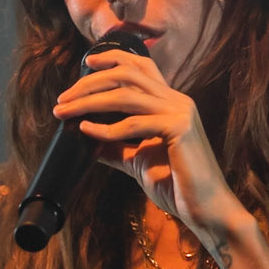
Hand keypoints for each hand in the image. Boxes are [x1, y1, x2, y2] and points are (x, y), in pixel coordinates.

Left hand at [51, 48, 249, 256]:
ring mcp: (180, 112)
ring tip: (65, 112)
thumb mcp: (139, 161)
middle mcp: (177, 101)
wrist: (206, 209)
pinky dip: (106, 128)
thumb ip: (117, 147)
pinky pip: (134, 124)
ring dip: (89, 101)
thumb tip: (88, 139)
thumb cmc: (177, 185)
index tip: (87, 63)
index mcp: (171, 103)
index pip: (141, 66)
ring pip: (125, 95)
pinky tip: (87, 130)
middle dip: (90, 82)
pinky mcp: (179, 130)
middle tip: (63, 98)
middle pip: (127, 74)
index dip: (113, 59)